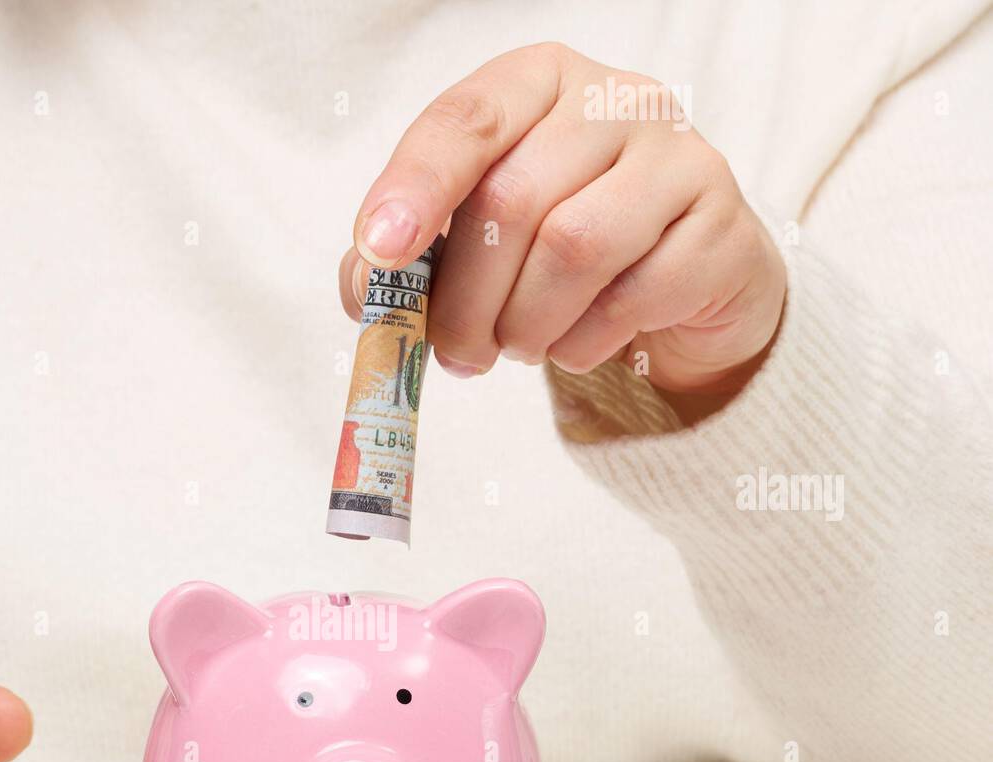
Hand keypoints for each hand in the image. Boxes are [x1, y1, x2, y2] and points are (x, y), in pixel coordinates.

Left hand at [339, 43, 785, 399]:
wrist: (681, 286)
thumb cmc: (562, 252)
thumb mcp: (479, 239)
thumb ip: (412, 254)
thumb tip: (365, 289)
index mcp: (537, 84)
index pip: (466, 121)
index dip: (416, 188)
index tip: (380, 251)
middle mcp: (613, 100)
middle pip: (513, 200)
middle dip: (466, 299)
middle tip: (455, 353)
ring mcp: (678, 156)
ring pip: (573, 247)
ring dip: (525, 325)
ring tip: (516, 349)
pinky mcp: (720, 225)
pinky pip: (633, 297)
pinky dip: (584, 344)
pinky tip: (576, 346)